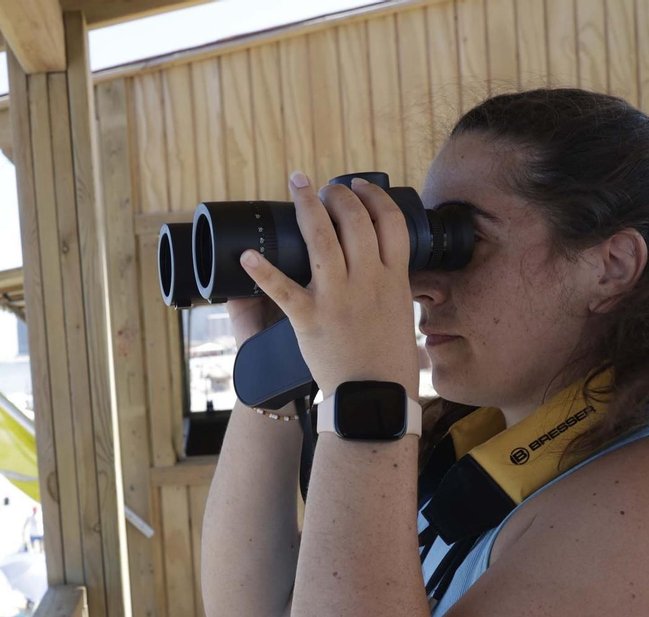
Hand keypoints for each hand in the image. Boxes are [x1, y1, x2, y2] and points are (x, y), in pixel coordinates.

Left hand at [239, 173, 420, 397]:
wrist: (374, 398)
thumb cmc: (389, 361)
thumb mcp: (402, 314)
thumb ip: (393, 288)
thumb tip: (392, 269)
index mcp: (395, 279)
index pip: (390, 222)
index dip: (373, 197)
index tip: (357, 187)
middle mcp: (369, 281)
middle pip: (355, 221)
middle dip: (337, 194)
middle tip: (324, 188)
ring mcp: (338, 298)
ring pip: (321, 239)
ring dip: (306, 206)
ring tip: (297, 187)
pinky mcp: (310, 319)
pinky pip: (282, 289)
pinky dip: (262, 270)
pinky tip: (246, 254)